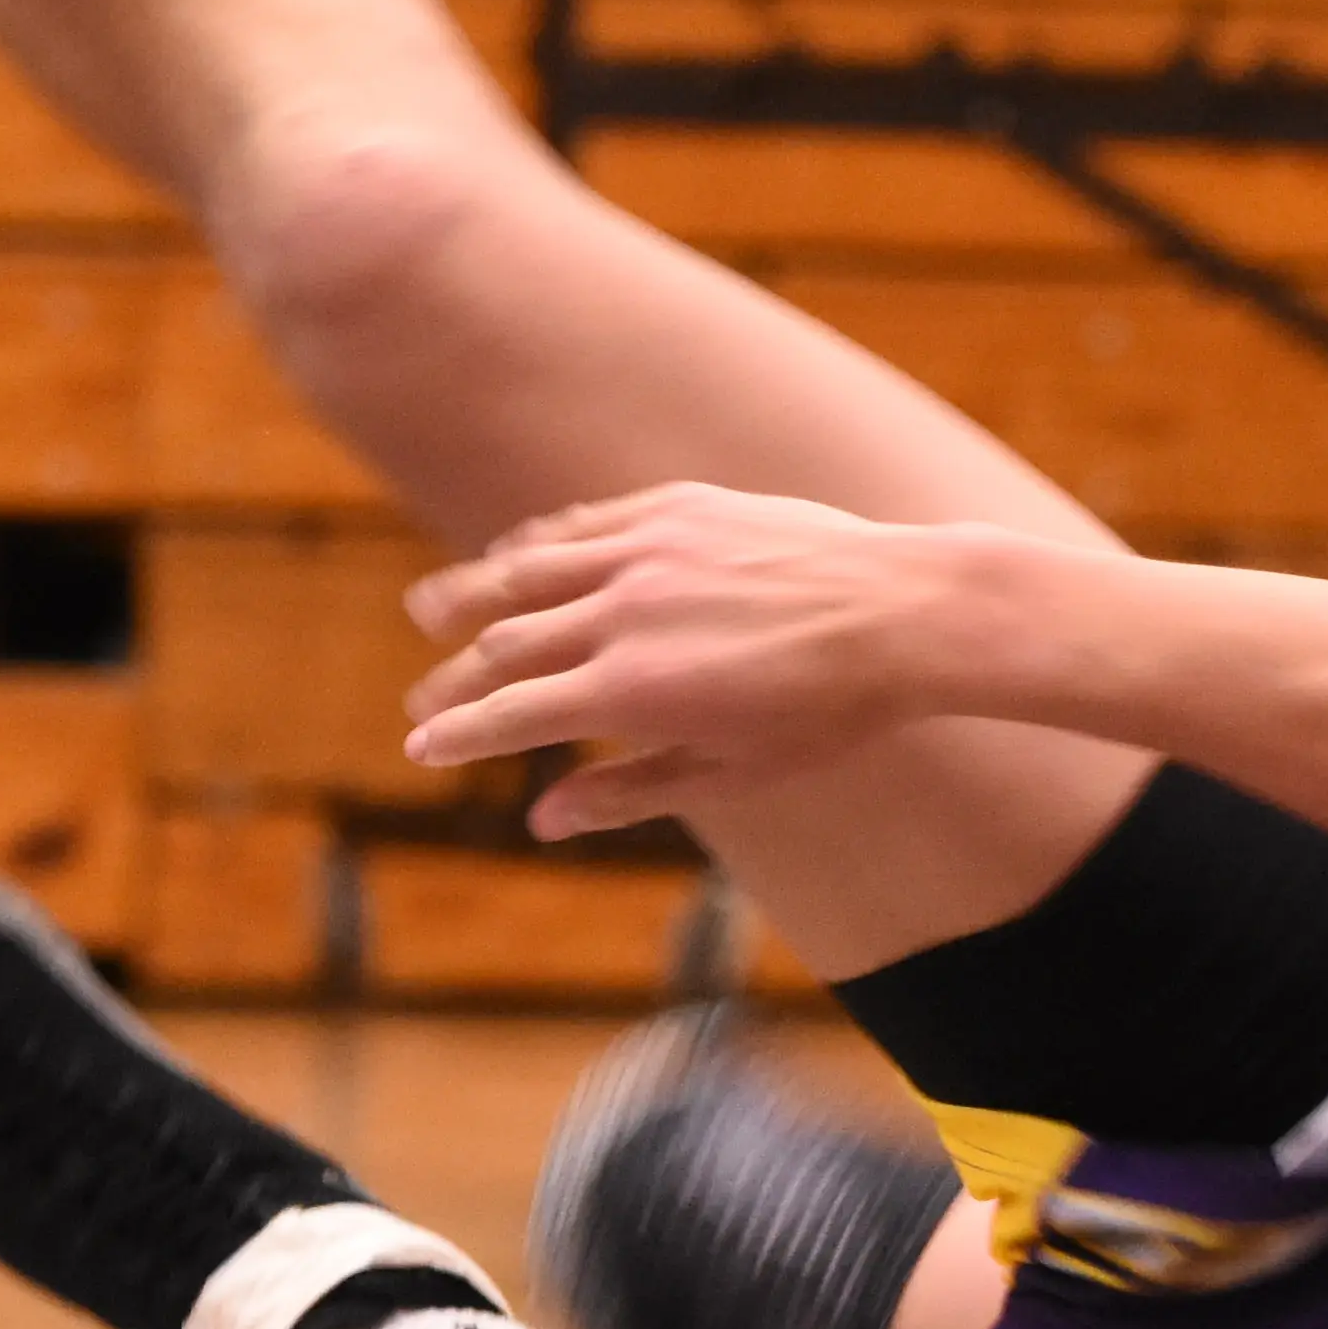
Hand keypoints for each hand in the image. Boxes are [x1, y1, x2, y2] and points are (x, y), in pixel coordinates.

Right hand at [400, 486, 1009, 840]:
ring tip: (428, 610)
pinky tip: (518, 557)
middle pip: (506, 644)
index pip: (512, 714)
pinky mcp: (676, 509)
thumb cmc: (829, 711)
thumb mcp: (731, 772)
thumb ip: (629, 791)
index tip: (422, 747)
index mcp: (631, 691)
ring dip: (469, 593)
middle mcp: (622, 613)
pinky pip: (583, 525)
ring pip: (528, 571)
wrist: (905, 612)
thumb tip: (544, 819)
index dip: (458, 733)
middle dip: (455, 678)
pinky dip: (539, 545)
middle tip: (423, 698)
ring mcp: (646, 551)